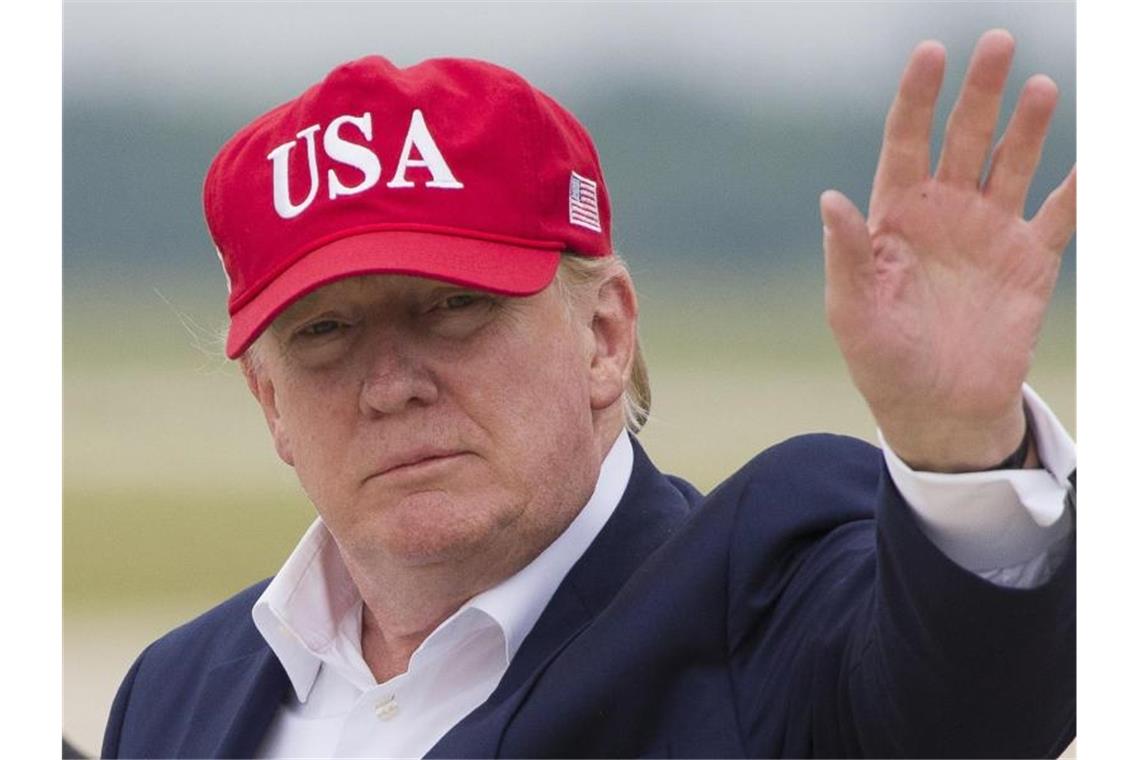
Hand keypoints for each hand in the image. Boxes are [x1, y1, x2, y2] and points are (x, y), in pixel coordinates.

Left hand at [820, 29, 1074, 472]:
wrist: (938, 408)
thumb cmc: (882, 359)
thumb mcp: (852, 311)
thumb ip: (844, 255)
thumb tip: (829, 198)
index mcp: (895, 217)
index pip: (905, 142)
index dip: (916, 98)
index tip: (931, 53)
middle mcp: (944, 213)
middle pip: (965, 138)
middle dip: (980, 93)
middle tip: (999, 43)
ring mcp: (989, 233)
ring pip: (1012, 163)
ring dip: (1027, 126)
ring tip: (1038, 87)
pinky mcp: (1029, 261)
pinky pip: (1061, 214)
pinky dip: (1080, 187)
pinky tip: (1095, 157)